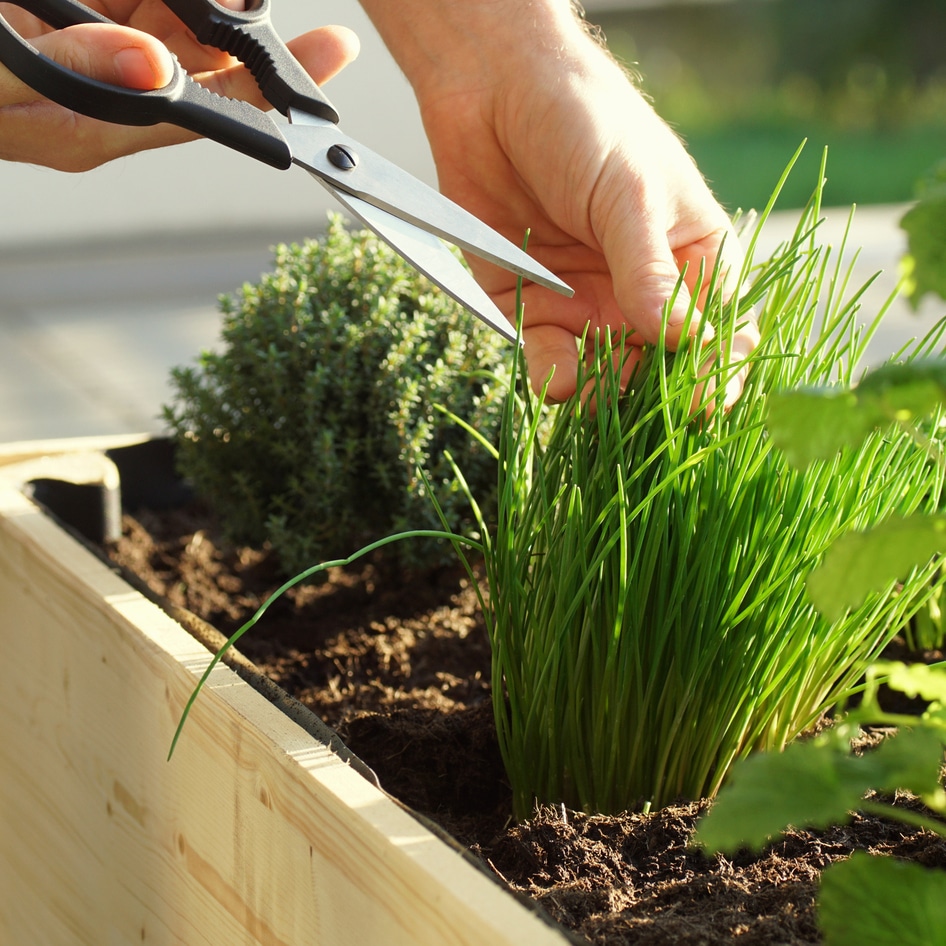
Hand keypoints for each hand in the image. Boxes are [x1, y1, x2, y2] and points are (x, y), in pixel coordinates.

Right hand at [0, 0, 358, 169]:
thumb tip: (154, 71)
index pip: (205, 115)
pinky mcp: (77, 25)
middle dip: (259, 49)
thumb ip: (70, 67)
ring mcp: (94, 60)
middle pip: (206, 77)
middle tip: (313, 31)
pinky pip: (139, 7)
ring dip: (215, 10)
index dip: (272, 94)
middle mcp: (106, 100)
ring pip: (177, 34)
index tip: (330, 63)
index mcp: (94, 127)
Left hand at [359, 0, 757, 403]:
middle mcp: (641, 291)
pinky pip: (547, 358)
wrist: (493, 93)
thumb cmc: (584, 123)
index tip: (709, 396)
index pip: (719, 329)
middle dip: (656, 392)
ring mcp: (587, 304)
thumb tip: (682, 339)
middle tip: (647, 410)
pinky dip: (553, 376)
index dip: (717, 367)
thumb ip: (649, 271)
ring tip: (597, 392)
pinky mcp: (531, 308)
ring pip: (606, 375)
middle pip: (661, 366)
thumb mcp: (628, 194)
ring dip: (604, 392)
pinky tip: (558, 381)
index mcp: (689, 258)